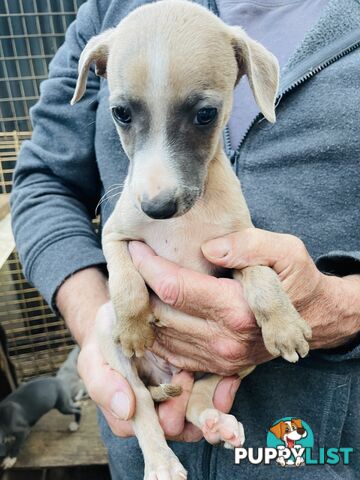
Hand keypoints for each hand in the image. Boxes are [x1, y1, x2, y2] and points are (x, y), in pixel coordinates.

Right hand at [77, 302, 239, 440]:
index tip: (176, 385)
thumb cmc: (104, 344)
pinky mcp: (193, 381)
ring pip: (201, 415)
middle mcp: (157, 410)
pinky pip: (211, 395)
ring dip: (216, 406)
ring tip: (226, 383)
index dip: (170, 415)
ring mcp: (177, 397)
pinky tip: (229, 378)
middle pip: (184, 426)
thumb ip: (103, 384)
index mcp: (132, 414)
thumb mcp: (94, 360)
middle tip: (194, 378)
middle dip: (197, 413)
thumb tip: (127, 409)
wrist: (119, 320)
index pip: (155, 429)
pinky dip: (221, 390)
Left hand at [128, 229, 359, 373]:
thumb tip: (209, 248)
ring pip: (161, 337)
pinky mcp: (217, 365)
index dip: (148, 265)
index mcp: (237, 309)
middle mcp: (224, 339)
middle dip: (139, 287)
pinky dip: (156, 333)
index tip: (135, 247)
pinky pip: (171, 354)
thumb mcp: (285, 251)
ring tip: (138, 285)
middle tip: (130, 265)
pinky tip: (154, 311)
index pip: (174, 287)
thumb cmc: (296, 280)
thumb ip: (248, 245)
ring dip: (143, 311)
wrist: (312, 319)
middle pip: (160, 314)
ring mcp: (219, 357)